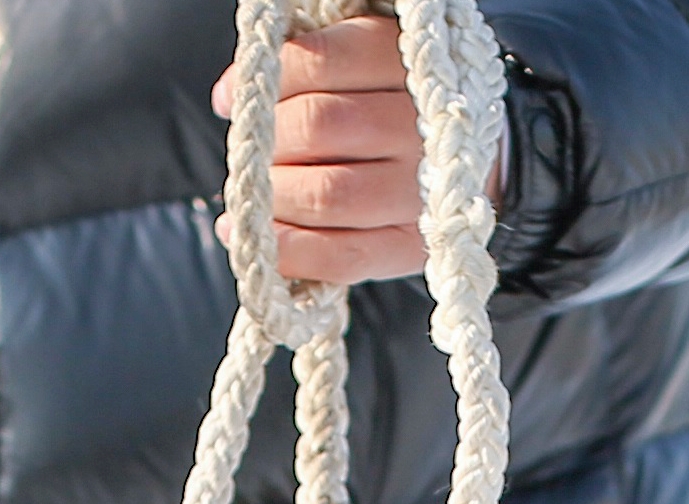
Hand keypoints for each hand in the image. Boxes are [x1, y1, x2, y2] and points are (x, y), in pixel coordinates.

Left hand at [212, 11, 493, 288]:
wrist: (459, 161)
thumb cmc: (386, 104)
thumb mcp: (353, 64)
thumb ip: (297, 67)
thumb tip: (228, 99)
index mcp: (405, 62)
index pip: (320, 63)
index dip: (267, 79)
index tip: (232, 99)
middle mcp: (419, 127)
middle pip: (318, 127)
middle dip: (267, 141)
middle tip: (250, 151)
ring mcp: (420, 194)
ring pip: (326, 194)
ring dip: (272, 196)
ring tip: (252, 194)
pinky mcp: (410, 248)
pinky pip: (340, 257)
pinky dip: (287, 251)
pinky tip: (254, 238)